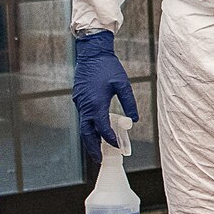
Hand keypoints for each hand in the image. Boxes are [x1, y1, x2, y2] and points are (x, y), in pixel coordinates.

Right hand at [72, 31, 137, 151]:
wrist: (92, 53)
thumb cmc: (108, 67)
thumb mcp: (123, 85)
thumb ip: (129, 103)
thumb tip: (134, 119)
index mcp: (96, 104)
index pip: (102, 129)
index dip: (110, 139)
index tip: (117, 146)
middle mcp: (86, 106)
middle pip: (87, 133)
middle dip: (93, 147)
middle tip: (99, 159)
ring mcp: (80, 102)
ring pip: (83, 126)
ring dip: (90, 138)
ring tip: (97, 149)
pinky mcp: (79, 98)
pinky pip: (83, 117)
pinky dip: (88, 127)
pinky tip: (95, 129)